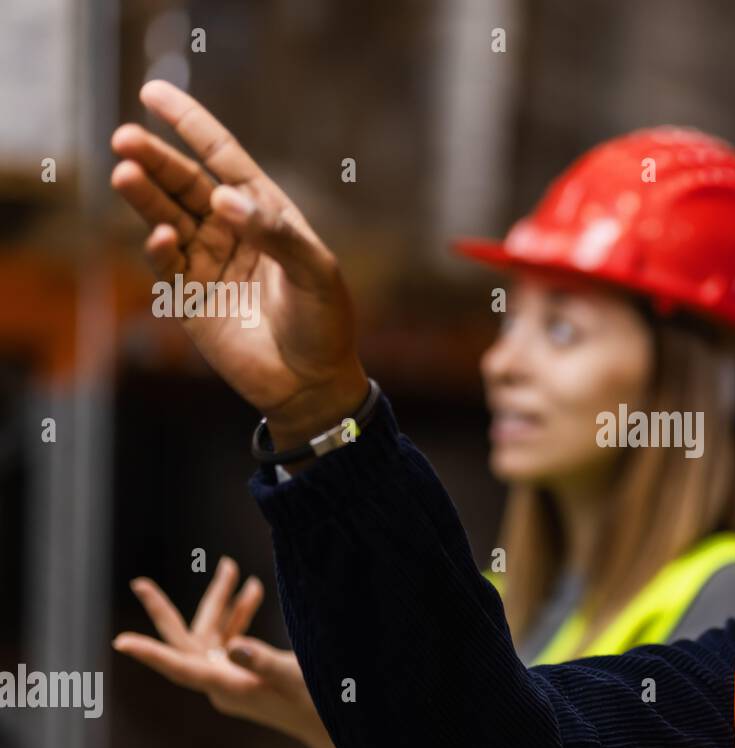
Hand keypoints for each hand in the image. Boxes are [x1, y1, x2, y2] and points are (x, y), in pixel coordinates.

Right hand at [110, 80, 367, 448]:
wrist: (313, 382)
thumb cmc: (325, 322)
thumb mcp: (316, 272)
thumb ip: (275, 234)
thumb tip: (224, 200)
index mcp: (265, 212)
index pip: (222, 158)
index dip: (190, 125)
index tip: (153, 93)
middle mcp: (231, 230)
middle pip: (185, 184)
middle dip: (155, 160)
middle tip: (126, 139)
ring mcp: (207, 262)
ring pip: (167, 217)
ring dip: (145, 195)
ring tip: (124, 172)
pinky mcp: (190, 298)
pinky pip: (168, 264)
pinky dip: (160, 247)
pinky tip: (161, 235)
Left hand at [113, 556, 338, 747]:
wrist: (328, 723)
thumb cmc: (314, 704)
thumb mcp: (293, 678)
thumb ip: (263, 661)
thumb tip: (232, 645)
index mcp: (228, 687)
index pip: (181, 667)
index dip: (151, 654)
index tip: (121, 642)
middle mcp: (221, 681)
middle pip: (187, 640)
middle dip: (167, 610)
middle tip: (139, 583)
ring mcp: (231, 675)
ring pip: (211, 633)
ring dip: (221, 603)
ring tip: (231, 567)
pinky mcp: (244, 670)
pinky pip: (232, 637)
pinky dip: (240, 615)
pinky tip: (254, 591)